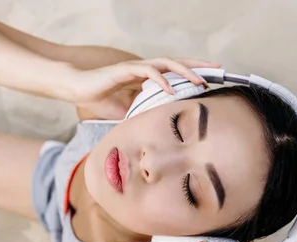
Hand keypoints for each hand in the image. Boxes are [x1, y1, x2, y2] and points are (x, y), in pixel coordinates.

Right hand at [68, 57, 220, 119]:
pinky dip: (161, 79)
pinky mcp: (125, 70)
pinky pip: (147, 72)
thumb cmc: (101, 98)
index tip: (211, 78)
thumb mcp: (129, 110)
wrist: (79, 90)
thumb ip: (144, 112)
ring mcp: (136, 67)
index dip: (193, 73)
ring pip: (166, 64)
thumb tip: (159, 124)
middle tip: (218, 69)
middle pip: (177, 62)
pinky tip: (170, 88)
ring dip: (184, 71)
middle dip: (198, 65)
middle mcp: (144, 69)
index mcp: (146, 77)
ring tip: (199, 80)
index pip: (175, 72)